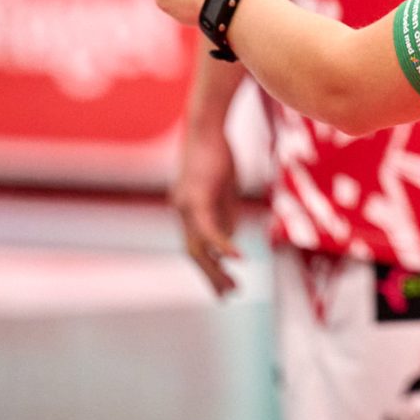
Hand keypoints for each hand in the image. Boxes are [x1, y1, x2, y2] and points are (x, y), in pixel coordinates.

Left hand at [172, 123, 241, 297]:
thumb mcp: (226, 187)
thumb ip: (226, 214)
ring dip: (215, 270)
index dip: (210, 267)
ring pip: (197, 249)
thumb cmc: (219, 150)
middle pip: (193, 253)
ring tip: (233, 288)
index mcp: (187, 210)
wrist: (206, 123)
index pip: (196, 246)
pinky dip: (223, 247)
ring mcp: (185, 207)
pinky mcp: (195, 199)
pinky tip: (238, 259)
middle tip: (228, 296)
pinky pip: (208, 231)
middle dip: (211, 276)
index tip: (225, 286)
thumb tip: (229, 240)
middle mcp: (181, 212)